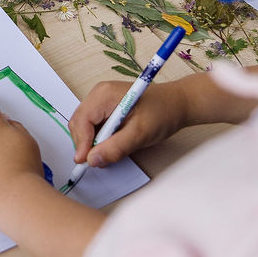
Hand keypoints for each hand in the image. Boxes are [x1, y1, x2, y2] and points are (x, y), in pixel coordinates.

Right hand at [69, 74, 189, 166]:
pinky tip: (112, 145)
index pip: (81, 121)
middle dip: (85, 144)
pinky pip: (93, 127)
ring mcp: (101, 101)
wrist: (178, 104)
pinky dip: (98, 139)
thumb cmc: (163, 112)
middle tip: (98, 161)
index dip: (81, 143)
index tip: (86, 162)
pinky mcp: (105, 109)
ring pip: (84, 127)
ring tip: (108, 152)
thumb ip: (116, 147)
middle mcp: (98, 94)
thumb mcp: (140, 133)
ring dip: (92, 143)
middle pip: (79, 124)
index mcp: (104, 94)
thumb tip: (93, 160)